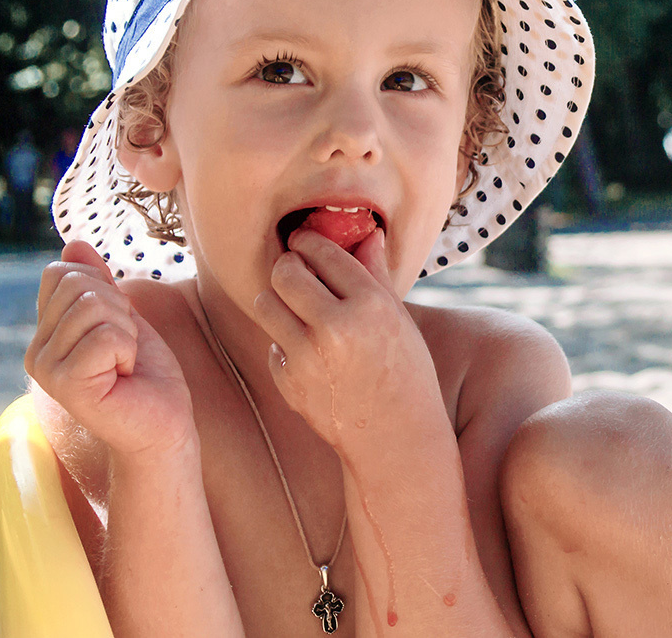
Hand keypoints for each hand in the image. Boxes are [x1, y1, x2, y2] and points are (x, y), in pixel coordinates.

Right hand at [25, 240, 195, 460]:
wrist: (162, 422)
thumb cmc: (145, 372)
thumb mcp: (121, 315)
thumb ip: (96, 282)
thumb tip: (73, 243)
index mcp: (46, 331)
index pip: (61, 272)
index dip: (103, 287)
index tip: (117, 324)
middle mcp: (36, 350)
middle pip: (78, 286)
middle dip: (118, 309)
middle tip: (124, 346)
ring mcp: (46, 369)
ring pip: (93, 306)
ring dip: (126, 330)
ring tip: (124, 362)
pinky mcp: (66, 385)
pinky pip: (105, 336)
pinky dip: (128, 349)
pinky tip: (124, 376)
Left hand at [252, 228, 443, 451]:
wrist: (396, 439)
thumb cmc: (406, 372)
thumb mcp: (400, 319)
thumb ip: (376, 273)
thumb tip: (368, 233)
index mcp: (370, 305)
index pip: (324, 252)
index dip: (308, 240)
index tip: (303, 240)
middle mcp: (336, 328)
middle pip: (284, 273)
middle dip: (288, 266)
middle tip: (296, 270)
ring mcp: (309, 359)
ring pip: (265, 304)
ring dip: (277, 300)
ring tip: (296, 308)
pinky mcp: (290, 384)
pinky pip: (271, 346)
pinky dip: (284, 344)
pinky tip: (308, 353)